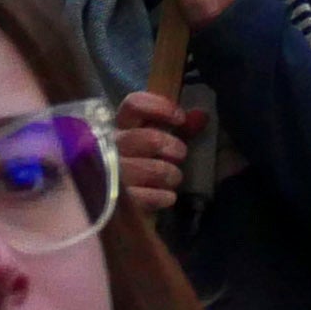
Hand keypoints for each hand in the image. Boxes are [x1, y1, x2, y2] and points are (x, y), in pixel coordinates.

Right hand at [112, 86, 189, 232]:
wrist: (115, 205)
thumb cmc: (142, 164)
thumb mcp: (160, 142)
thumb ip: (181, 128)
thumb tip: (201, 115)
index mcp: (120, 126)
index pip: (133, 105)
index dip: (160, 107)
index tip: (180, 118)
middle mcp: (110, 146)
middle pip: (147, 138)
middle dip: (171, 146)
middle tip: (180, 154)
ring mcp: (109, 173)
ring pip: (150, 169)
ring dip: (170, 174)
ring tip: (174, 178)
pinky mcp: (114, 200)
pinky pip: (144, 197)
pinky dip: (161, 196)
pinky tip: (166, 196)